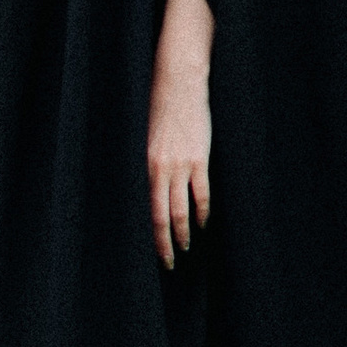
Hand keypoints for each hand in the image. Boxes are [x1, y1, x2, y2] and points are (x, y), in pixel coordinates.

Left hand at [148, 0, 213, 269]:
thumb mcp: (143, 139)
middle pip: (165, 216)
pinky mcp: (200, 158)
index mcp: (144, 165)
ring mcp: (182, 164)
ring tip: (187, 246)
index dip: (152, 235)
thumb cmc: (157, 109)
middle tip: (169, 263)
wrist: (177, 83)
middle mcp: (161, 169)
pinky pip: (203, 192)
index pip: (148, 210)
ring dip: (186, 231)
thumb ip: (145, 165)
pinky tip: (203, 222)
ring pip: (184, 208)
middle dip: (167, 242)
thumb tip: (144, 192)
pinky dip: (203, 210)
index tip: (155, 253)